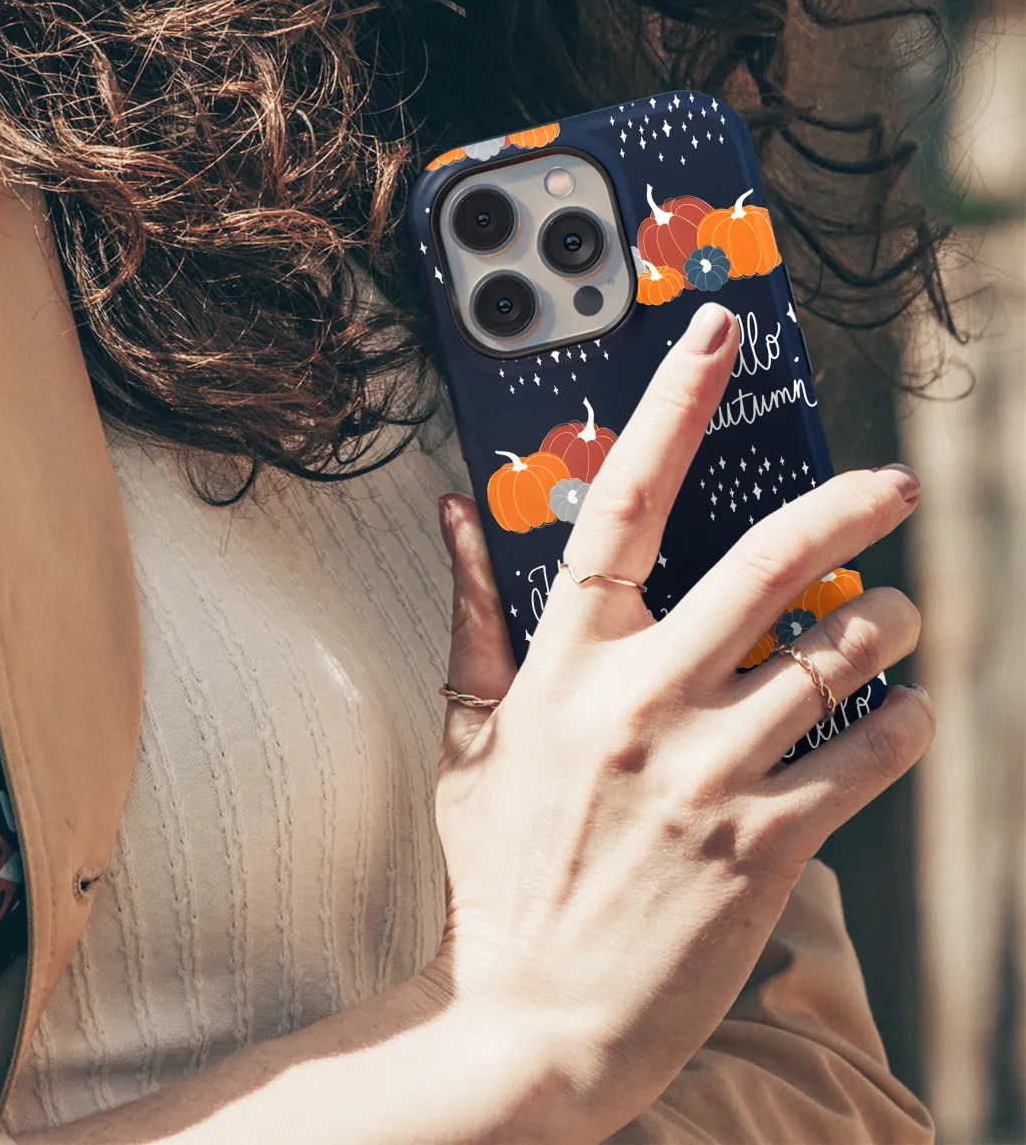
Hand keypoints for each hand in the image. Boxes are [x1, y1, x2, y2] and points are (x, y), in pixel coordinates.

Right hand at [431, 302, 932, 1141]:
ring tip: (899, 618)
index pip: (618, 505)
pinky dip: (901, 720)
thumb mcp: (469, 737)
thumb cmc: (499, 871)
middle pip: (766, 563)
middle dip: (847, 505)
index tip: (714, 337)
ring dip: (888, 623)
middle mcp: (641, 703)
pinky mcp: (765, 843)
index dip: (670, 407)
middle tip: (893, 484)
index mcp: (565, 666)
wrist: (531, 1016)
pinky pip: (866, 753)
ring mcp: (707, 772)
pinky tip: (898, 712)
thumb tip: (453, 515)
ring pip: (836, 655)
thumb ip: (471, 617)